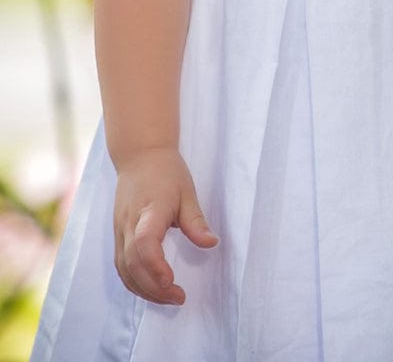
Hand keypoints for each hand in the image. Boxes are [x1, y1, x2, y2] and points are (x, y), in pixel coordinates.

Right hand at [113, 147, 217, 304]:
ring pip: (124, 269)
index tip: (171, 280)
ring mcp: (119, 230)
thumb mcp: (187, 192)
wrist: (139, 157)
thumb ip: (196, 221)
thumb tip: (212, 244)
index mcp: (149, 209)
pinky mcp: (117, 236)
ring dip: (144, 289)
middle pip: (133, 262)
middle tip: (179, 297)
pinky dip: (134, 282)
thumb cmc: (166, 173)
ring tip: (168, 298)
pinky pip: (121, 266)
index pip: (144, 241)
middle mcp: (129, 223)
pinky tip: (151, 289)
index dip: (155, 265)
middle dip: (154, 287)